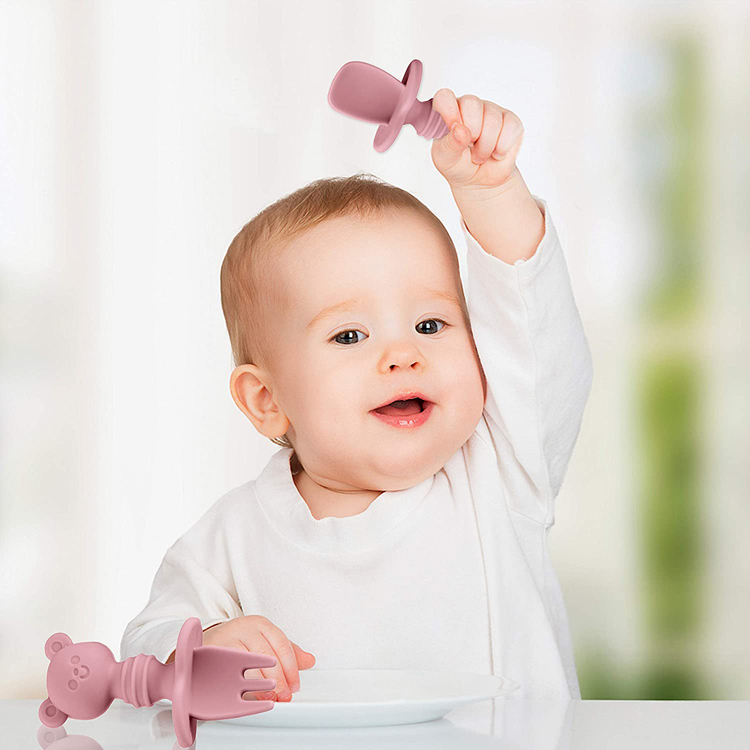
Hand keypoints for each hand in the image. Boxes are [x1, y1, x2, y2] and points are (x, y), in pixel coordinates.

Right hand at [201, 615, 315, 701]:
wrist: (207, 640)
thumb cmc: (240, 641)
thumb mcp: (265, 641)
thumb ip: (287, 651)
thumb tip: (310, 660)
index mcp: (261, 624)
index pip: (282, 645)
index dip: (291, 668)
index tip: (295, 685)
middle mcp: (245, 628)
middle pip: (268, 655)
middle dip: (279, 679)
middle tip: (284, 695)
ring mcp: (228, 638)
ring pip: (250, 663)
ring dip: (262, 684)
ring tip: (270, 697)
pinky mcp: (214, 651)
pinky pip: (231, 670)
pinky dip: (242, 684)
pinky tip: (249, 694)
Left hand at [430, 88, 524, 193]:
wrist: (480, 181)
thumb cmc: (459, 165)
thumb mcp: (446, 159)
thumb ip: (449, 144)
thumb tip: (460, 130)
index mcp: (449, 112)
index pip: (445, 97)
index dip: (448, 110)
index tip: (453, 127)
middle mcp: (470, 107)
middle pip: (471, 104)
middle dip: (471, 133)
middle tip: (469, 147)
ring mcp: (491, 111)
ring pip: (492, 119)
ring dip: (485, 146)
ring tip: (480, 155)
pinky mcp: (511, 121)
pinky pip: (510, 127)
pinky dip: (502, 147)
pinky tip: (496, 152)